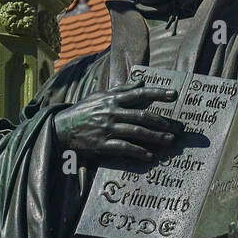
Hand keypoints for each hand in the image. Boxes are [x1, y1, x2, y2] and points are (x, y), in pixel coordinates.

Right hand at [51, 82, 183, 163]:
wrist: (61, 128)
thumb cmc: (84, 110)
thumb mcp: (101, 96)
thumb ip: (122, 90)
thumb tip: (141, 82)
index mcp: (112, 99)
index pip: (139, 94)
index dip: (157, 93)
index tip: (174, 94)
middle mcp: (111, 112)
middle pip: (141, 116)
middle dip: (161, 122)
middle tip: (177, 128)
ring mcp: (106, 128)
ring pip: (136, 132)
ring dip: (155, 137)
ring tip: (169, 142)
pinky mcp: (101, 144)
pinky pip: (123, 148)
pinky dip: (138, 152)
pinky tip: (149, 156)